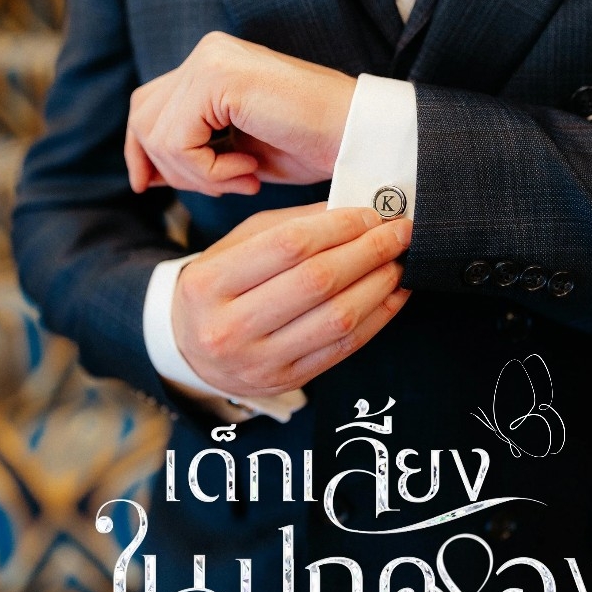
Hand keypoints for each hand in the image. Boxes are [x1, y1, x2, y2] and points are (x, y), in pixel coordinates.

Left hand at [125, 31, 356, 195]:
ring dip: (196, 175)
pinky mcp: (217, 76)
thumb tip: (145, 173)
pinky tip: (248, 172)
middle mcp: (208, 53)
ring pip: (156, 133)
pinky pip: (178, 140)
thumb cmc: (312, 146)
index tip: (150, 187)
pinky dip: (207, 171)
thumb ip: (197, 150)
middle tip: (221, 186)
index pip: (148, 106)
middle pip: (143, 116)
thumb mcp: (240, 152)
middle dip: (166, 167)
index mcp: (212, 64)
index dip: (140, 151)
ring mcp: (211, 59)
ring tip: (243, 180)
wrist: (359, 136)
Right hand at [171, 203, 411, 396]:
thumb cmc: (219, 288)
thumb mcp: (237, 245)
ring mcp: (260, 360)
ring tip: (400, 261)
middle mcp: (230, 327)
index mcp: (209, 283)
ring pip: (337, 317)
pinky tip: (393, 293)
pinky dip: (378, 316)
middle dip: (369, 251)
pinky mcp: (288, 380)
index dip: (339, 227)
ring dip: (380, 284)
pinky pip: (345, 347)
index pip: (289, 246)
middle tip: (399, 233)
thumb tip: (352, 211)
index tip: (370, 214)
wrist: (191, 350)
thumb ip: (290, 225)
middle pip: (318, 281)